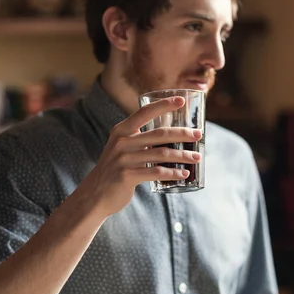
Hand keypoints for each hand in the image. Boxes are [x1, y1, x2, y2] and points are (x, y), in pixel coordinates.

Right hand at [73, 97, 201, 216]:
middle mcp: (122, 142)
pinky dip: (173, 173)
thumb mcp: (123, 148)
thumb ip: (141, 139)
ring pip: (161, 154)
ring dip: (183, 156)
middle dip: (182, 133)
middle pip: (159, 134)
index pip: (145, 112)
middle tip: (199, 135)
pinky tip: (184, 174)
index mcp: (121, 131)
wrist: (95, 194)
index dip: (163, 105)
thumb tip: (173, 135)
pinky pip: (156, 172)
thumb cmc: (117, 168)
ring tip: (197, 157)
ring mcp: (123, 159)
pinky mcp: (127, 176)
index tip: (181, 100)